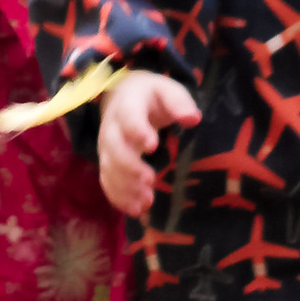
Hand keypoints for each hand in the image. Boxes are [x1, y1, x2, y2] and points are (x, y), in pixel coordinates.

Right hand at [97, 63, 196, 216]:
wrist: (122, 96)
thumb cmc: (151, 96)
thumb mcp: (167, 90)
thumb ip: (179, 102)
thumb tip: (192, 118)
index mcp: (128, 105)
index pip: (128, 117)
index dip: (137, 131)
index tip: (153, 145)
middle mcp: (111, 127)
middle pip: (113, 148)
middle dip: (130, 166)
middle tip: (150, 179)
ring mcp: (106, 147)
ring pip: (109, 169)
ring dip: (125, 187)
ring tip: (147, 202)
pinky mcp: (107, 163)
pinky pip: (107, 182)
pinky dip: (119, 197)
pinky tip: (136, 210)